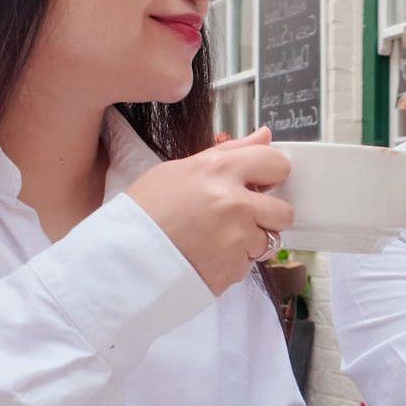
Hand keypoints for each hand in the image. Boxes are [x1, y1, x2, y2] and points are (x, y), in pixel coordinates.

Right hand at [126, 125, 294, 294]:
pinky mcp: (233, 270)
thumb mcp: (179, 170)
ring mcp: (237, 239)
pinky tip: (206, 257)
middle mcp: (235, 203)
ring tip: (214, 240)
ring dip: (249, 243)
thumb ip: (228, 152)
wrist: (121, 260)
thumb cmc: (145, 212)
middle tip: (241, 218)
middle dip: (268, 216)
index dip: (272, 174)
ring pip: (268, 241)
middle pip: (284, 211)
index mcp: (219, 171)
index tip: (262, 182)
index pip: (275, 162)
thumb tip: (265, 135)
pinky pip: (248, 265)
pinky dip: (233, 264)